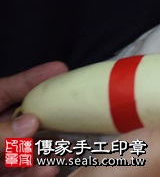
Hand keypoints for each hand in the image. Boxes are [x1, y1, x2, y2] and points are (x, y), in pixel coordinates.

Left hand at [0, 61, 67, 176]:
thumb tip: (32, 122)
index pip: (7, 90)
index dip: (35, 79)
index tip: (61, 68)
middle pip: (23, 120)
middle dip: (51, 118)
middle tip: (77, 113)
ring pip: (25, 149)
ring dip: (49, 149)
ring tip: (72, 147)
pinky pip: (17, 172)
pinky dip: (34, 172)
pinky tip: (49, 170)